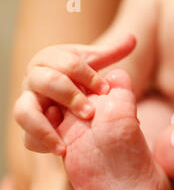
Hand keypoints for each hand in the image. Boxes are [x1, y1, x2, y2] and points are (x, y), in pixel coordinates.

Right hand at [13, 35, 135, 155]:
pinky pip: (27, 136)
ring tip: (65, 145)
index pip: (68, 64)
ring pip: (24, 112)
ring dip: (45, 127)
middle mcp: (35, 79)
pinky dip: (42, 142)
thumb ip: (113, 52)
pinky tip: (61, 151)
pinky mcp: (29, 125)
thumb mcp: (94, 62)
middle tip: (90, 113)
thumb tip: (133, 38)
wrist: (61, 92)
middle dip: (69, 97)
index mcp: (51, 59)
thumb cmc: (79, 75)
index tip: (106, 90)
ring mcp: (28, 102)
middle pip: (46, 82)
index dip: (88, 77)